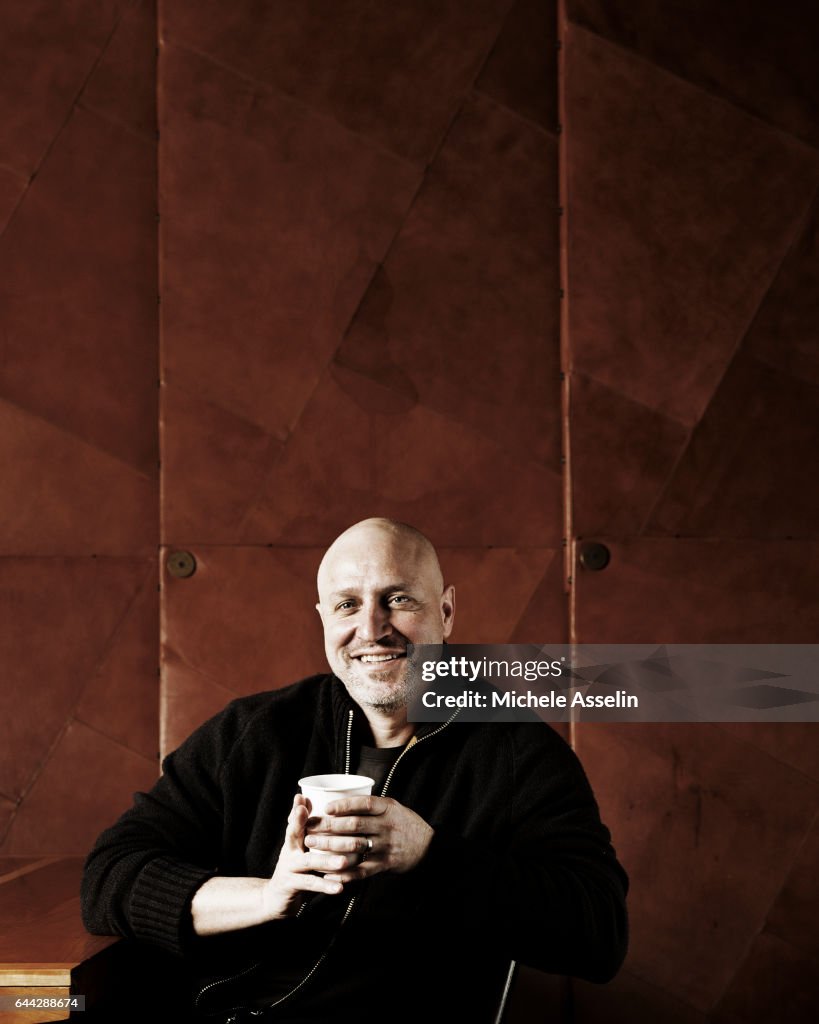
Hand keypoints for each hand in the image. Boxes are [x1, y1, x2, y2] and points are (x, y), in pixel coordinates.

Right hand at [261, 794, 360, 918]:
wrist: (276, 898)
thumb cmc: (294, 866)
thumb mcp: (297, 846)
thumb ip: (303, 823)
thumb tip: (307, 796)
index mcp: (292, 840)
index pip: (293, 820)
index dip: (297, 810)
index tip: (301, 798)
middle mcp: (288, 851)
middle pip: (293, 835)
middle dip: (300, 823)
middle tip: (311, 815)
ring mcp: (289, 869)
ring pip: (308, 862)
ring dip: (326, 861)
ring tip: (344, 861)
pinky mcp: (291, 886)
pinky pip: (310, 885)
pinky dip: (326, 886)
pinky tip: (339, 888)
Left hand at [304, 795, 433, 882]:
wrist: (429, 847)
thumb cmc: (406, 824)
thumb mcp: (394, 808)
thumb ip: (373, 805)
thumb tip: (343, 799)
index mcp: (387, 808)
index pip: (363, 804)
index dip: (343, 805)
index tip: (325, 808)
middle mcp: (386, 826)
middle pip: (354, 824)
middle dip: (329, 826)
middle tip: (310, 827)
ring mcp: (386, 845)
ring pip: (355, 846)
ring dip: (331, 847)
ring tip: (313, 847)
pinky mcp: (386, 864)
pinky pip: (363, 870)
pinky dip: (345, 872)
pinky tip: (330, 873)